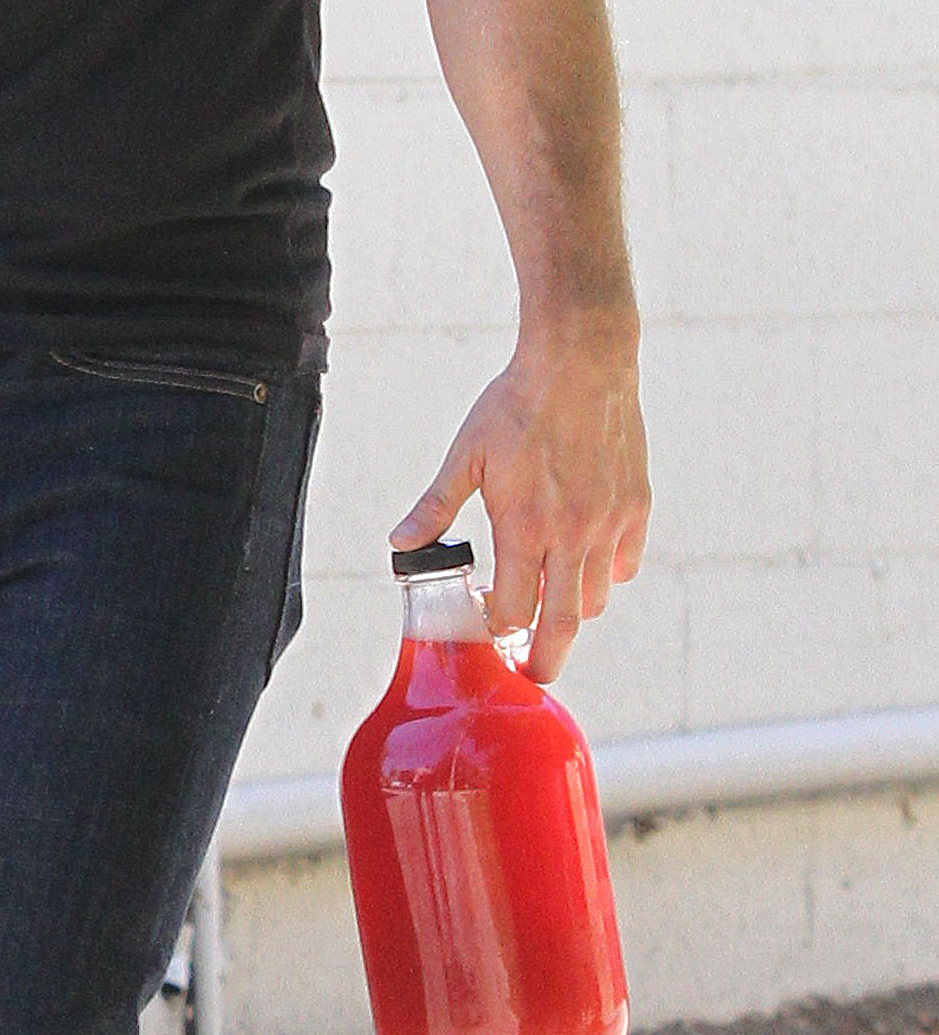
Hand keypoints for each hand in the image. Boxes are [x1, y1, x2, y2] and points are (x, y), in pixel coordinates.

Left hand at [395, 320, 648, 684]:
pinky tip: (584, 562)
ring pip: (594, 600)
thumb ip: (435, 507)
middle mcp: (570, 535)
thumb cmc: (517, 405)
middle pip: (563, 625)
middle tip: (534, 672)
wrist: (582, 363)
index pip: (511, 609)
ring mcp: (608, 524)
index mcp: (523, 527)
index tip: (489, 631)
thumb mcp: (465, 455)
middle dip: (546, 658)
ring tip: (551, 604)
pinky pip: (623, 565)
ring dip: (571, 610)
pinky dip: (605, 575)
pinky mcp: (635, 508)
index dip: (497, 628)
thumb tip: (400, 544)